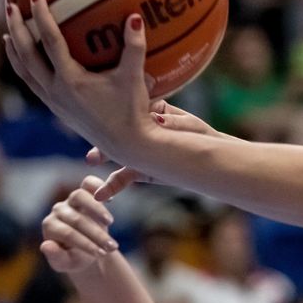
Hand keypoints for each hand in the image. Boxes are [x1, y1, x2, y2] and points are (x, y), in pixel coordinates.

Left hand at [3, 0, 151, 167]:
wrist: (126, 143)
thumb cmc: (132, 110)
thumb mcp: (134, 77)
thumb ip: (134, 47)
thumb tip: (135, 16)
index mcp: (71, 80)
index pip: (50, 41)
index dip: (41, 16)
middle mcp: (56, 91)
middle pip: (26, 55)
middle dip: (17, 29)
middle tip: (10, 7)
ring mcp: (54, 101)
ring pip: (24, 72)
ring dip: (14, 51)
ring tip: (8, 34)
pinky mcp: (57, 109)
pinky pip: (33, 84)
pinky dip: (25, 68)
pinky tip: (27, 61)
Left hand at [41, 176, 118, 272]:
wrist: (87, 248)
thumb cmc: (74, 258)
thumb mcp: (65, 263)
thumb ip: (55, 257)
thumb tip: (45, 245)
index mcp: (50, 227)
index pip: (67, 233)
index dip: (86, 244)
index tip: (101, 254)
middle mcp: (58, 210)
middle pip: (76, 219)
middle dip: (96, 234)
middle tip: (112, 247)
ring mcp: (70, 199)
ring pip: (80, 196)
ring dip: (97, 209)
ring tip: (110, 223)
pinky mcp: (84, 191)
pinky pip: (88, 182)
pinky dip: (98, 186)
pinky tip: (110, 199)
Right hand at [85, 100, 219, 200]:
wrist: (210, 157)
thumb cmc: (199, 135)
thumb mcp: (187, 125)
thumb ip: (172, 122)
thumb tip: (157, 120)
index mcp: (150, 112)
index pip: (131, 108)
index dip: (120, 109)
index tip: (110, 112)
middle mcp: (139, 131)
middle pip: (119, 131)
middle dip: (106, 134)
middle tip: (95, 137)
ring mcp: (138, 151)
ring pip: (118, 153)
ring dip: (104, 154)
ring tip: (91, 159)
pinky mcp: (141, 170)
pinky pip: (124, 176)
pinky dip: (113, 185)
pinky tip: (101, 194)